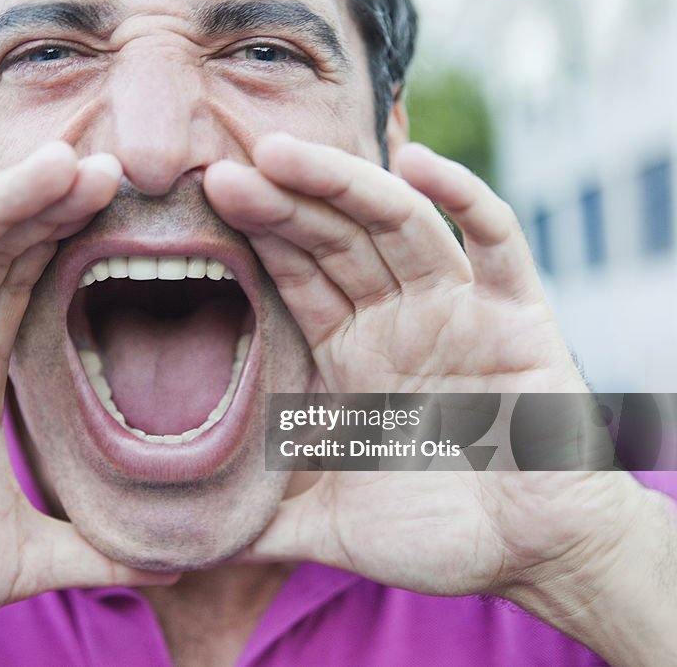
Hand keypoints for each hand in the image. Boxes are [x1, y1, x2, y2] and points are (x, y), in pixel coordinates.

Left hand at [204, 136, 676, 663]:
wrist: (535, 559)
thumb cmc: (436, 537)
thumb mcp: (326, 525)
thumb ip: (258, 523)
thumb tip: (179, 543)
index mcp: (350, 353)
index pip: (295, 275)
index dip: (254, 236)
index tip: (201, 203)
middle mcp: (396, 320)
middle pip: (333, 237)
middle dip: (280, 201)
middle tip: (222, 170)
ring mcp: (456, 311)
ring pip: (395, 225)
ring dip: (342, 185)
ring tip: (279, 153)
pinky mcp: (517, 317)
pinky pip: (494, 244)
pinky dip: (463, 199)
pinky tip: (418, 162)